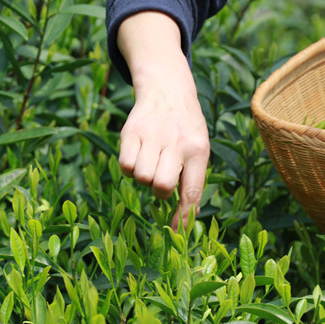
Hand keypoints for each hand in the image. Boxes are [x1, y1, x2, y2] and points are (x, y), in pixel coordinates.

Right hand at [117, 12, 209, 229]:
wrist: (167, 88)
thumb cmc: (186, 129)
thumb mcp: (199, 148)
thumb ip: (193, 179)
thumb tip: (189, 215)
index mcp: (198, 150)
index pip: (191, 191)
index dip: (183, 217)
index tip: (177, 234)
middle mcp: (177, 143)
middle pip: (160, 186)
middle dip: (159, 190)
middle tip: (162, 178)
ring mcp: (153, 136)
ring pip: (140, 177)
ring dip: (143, 177)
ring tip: (151, 161)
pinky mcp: (131, 131)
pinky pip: (125, 164)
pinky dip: (129, 167)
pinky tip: (138, 154)